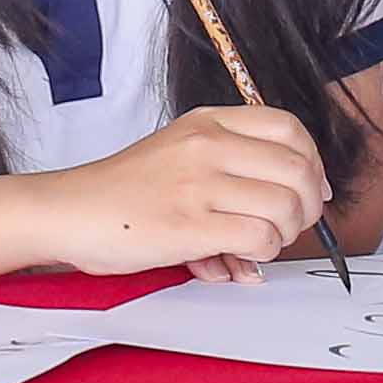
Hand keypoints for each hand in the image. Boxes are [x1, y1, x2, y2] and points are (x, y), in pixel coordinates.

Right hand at [47, 105, 332, 274]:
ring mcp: (198, 184)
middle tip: (289, 226)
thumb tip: (287, 211)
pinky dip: (260, 254)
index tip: (311, 188)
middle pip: (297, 169)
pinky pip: (258, 238)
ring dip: (284, 235)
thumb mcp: (179, 153)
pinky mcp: (189, 225)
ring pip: (284, 207)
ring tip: (257, 245)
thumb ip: (232, 169)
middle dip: (306, 207)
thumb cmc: (124, 190)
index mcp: (208, 123)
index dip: (312, 162)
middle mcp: (207, 145)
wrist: (70, 211)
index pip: (289, 128)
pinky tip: (237, 259)